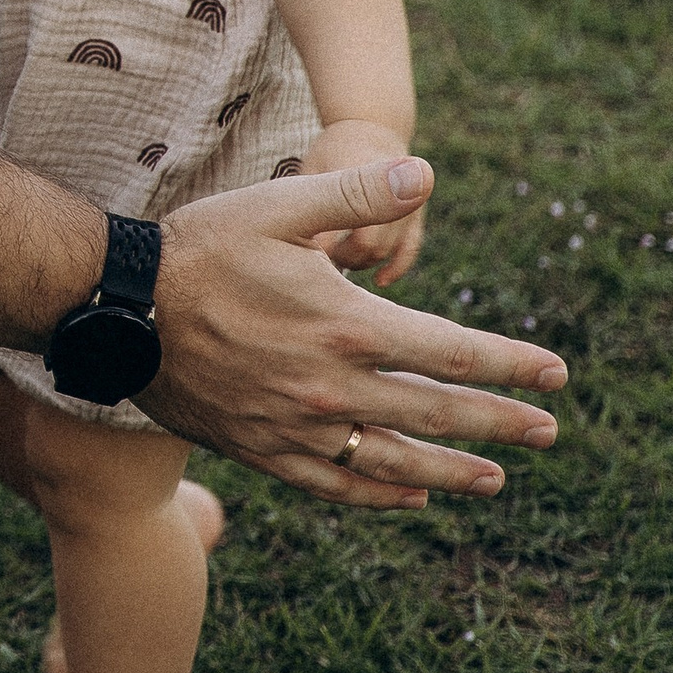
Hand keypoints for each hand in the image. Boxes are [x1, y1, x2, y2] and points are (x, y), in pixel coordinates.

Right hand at [141, 156, 561, 507]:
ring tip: (496, 479)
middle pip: (438, 412)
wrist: (116, 310)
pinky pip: (336, 483)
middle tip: (547, 432)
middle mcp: (330, 386)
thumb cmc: (200, 248)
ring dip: (452, 471)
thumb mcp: (277, 206)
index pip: (453, 350)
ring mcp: (297, 426)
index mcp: (345, 323)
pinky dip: (381, 492)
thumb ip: (355, 193)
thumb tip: (425, 175)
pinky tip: (411, 497)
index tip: (555, 374)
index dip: (511, 364)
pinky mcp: (263, 449)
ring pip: (394, 460)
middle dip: (501, 423)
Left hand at [302, 120, 423, 283]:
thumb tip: (291, 244)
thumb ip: (307, 202)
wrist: (372, 132)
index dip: (315, 247)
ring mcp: (404, 203)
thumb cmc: (331, 154)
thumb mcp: (313, 169)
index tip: (298, 256)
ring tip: (334, 258)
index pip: (333, 221)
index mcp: (351, 172)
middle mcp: (384, 188)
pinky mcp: (414, 217)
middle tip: (315, 257)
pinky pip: (408, 250)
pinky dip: (394, 268)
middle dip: (338, 257)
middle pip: (364, 244)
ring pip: (384, 251)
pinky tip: (377, 281)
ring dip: (359, 262)